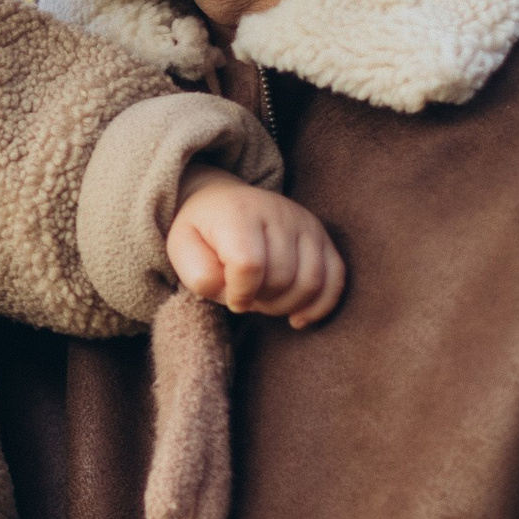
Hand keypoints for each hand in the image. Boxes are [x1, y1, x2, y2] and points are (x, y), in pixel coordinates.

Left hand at [169, 174, 346, 328]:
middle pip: (282, 277)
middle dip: (262, 301)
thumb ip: (199, 275)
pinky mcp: (321, 235)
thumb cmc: (203, 232)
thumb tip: (234, 294)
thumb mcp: (181, 248)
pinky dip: (320, 304)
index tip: (231, 298)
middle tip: (247, 298)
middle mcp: (277, 212)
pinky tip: (298, 317)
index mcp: (239, 213)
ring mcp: (304, 223)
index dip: (240, 293)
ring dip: (287, 305)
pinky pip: (336, 276)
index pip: (249, 265)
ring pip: (311, 281)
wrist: (224, 201)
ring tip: (266, 302)